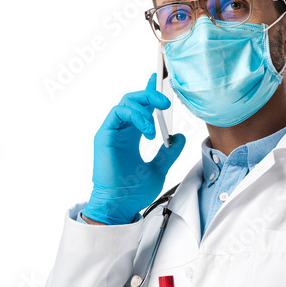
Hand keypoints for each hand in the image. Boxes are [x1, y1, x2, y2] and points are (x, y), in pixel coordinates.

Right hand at [81, 73, 184, 224]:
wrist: (119, 205)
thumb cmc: (133, 191)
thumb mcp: (160, 168)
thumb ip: (169, 152)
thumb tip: (180, 137)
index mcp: (132, 136)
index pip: (141, 108)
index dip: (149, 93)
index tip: (158, 80)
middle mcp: (122, 131)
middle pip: (134, 100)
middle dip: (150, 95)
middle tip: (166, 102)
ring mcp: (112, 131)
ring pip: (126, 103)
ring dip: (144, 107)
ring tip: (157, 123)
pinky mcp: (105, 135)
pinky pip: (118, 113)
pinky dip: (135, 116)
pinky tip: (147, 130)